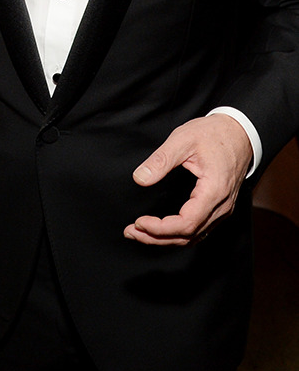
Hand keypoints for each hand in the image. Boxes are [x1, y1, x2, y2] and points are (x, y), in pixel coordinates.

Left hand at [123, 113, 252, 245]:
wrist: (239, 132)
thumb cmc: (214, 134)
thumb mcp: (183, 139)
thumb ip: (161, 160)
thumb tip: (140, 178)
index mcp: (214, 191)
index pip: (186, 223)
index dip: (160, 228)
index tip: (139, 222)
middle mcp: (221, 206)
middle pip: (189, 235)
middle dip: (157, 237)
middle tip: (131, 232)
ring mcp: (223, 209)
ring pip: (194, 236)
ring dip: (166, 238)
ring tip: (141, 233)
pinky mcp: (220, 207)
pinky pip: (200, 229)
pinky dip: (179, 233)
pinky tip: (162, 229)